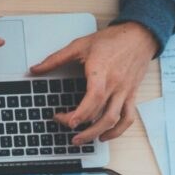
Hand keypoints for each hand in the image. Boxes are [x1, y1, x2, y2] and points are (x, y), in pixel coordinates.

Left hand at [30, 22, 158, 144]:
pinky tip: (104, 135)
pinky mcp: (131, 94)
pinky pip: (128, 117)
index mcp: (102, 72)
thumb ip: (56, 59)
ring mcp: (125, 91)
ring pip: (114, 119)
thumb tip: (35, 69)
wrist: (140, 35)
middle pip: (100, 113)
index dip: (80, 113)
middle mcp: (115, 84)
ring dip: (96, 133)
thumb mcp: (80, 45)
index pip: (94, 98)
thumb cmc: (112, 40)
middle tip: (65, 127)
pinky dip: (118, 130)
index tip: (66, 120)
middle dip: (81, 126)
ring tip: (81, 140)